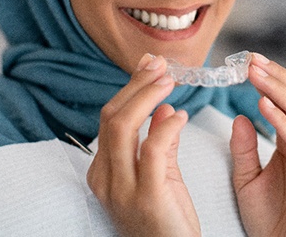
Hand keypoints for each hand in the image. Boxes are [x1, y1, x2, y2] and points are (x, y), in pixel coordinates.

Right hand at [87, 54, 200, 236]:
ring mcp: (122, 189)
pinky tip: (182, 115)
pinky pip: (151, 150)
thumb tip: (162, 107)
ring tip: (169, 80)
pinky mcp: (147, 197)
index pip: (110, 118)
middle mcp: (105, 178)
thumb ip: (158, 141)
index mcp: (104, 170)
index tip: (150, 65)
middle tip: (160, 66)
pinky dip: (166, 126)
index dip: (130, 88)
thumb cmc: (167, 219)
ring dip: (147, 96)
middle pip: (112, 117)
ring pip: (123, 126)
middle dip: (137, 85)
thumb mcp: (160, 175)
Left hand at [230, 53, 285, 236]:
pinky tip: (263, 106)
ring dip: (279, 89)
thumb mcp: (246, 179)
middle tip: (251, 60)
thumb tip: (239, 116)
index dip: (274, 78)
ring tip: (255, 74)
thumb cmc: (270, 221)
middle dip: (278, 76)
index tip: (249, 61)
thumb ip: (243, 148)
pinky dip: (283, 121)